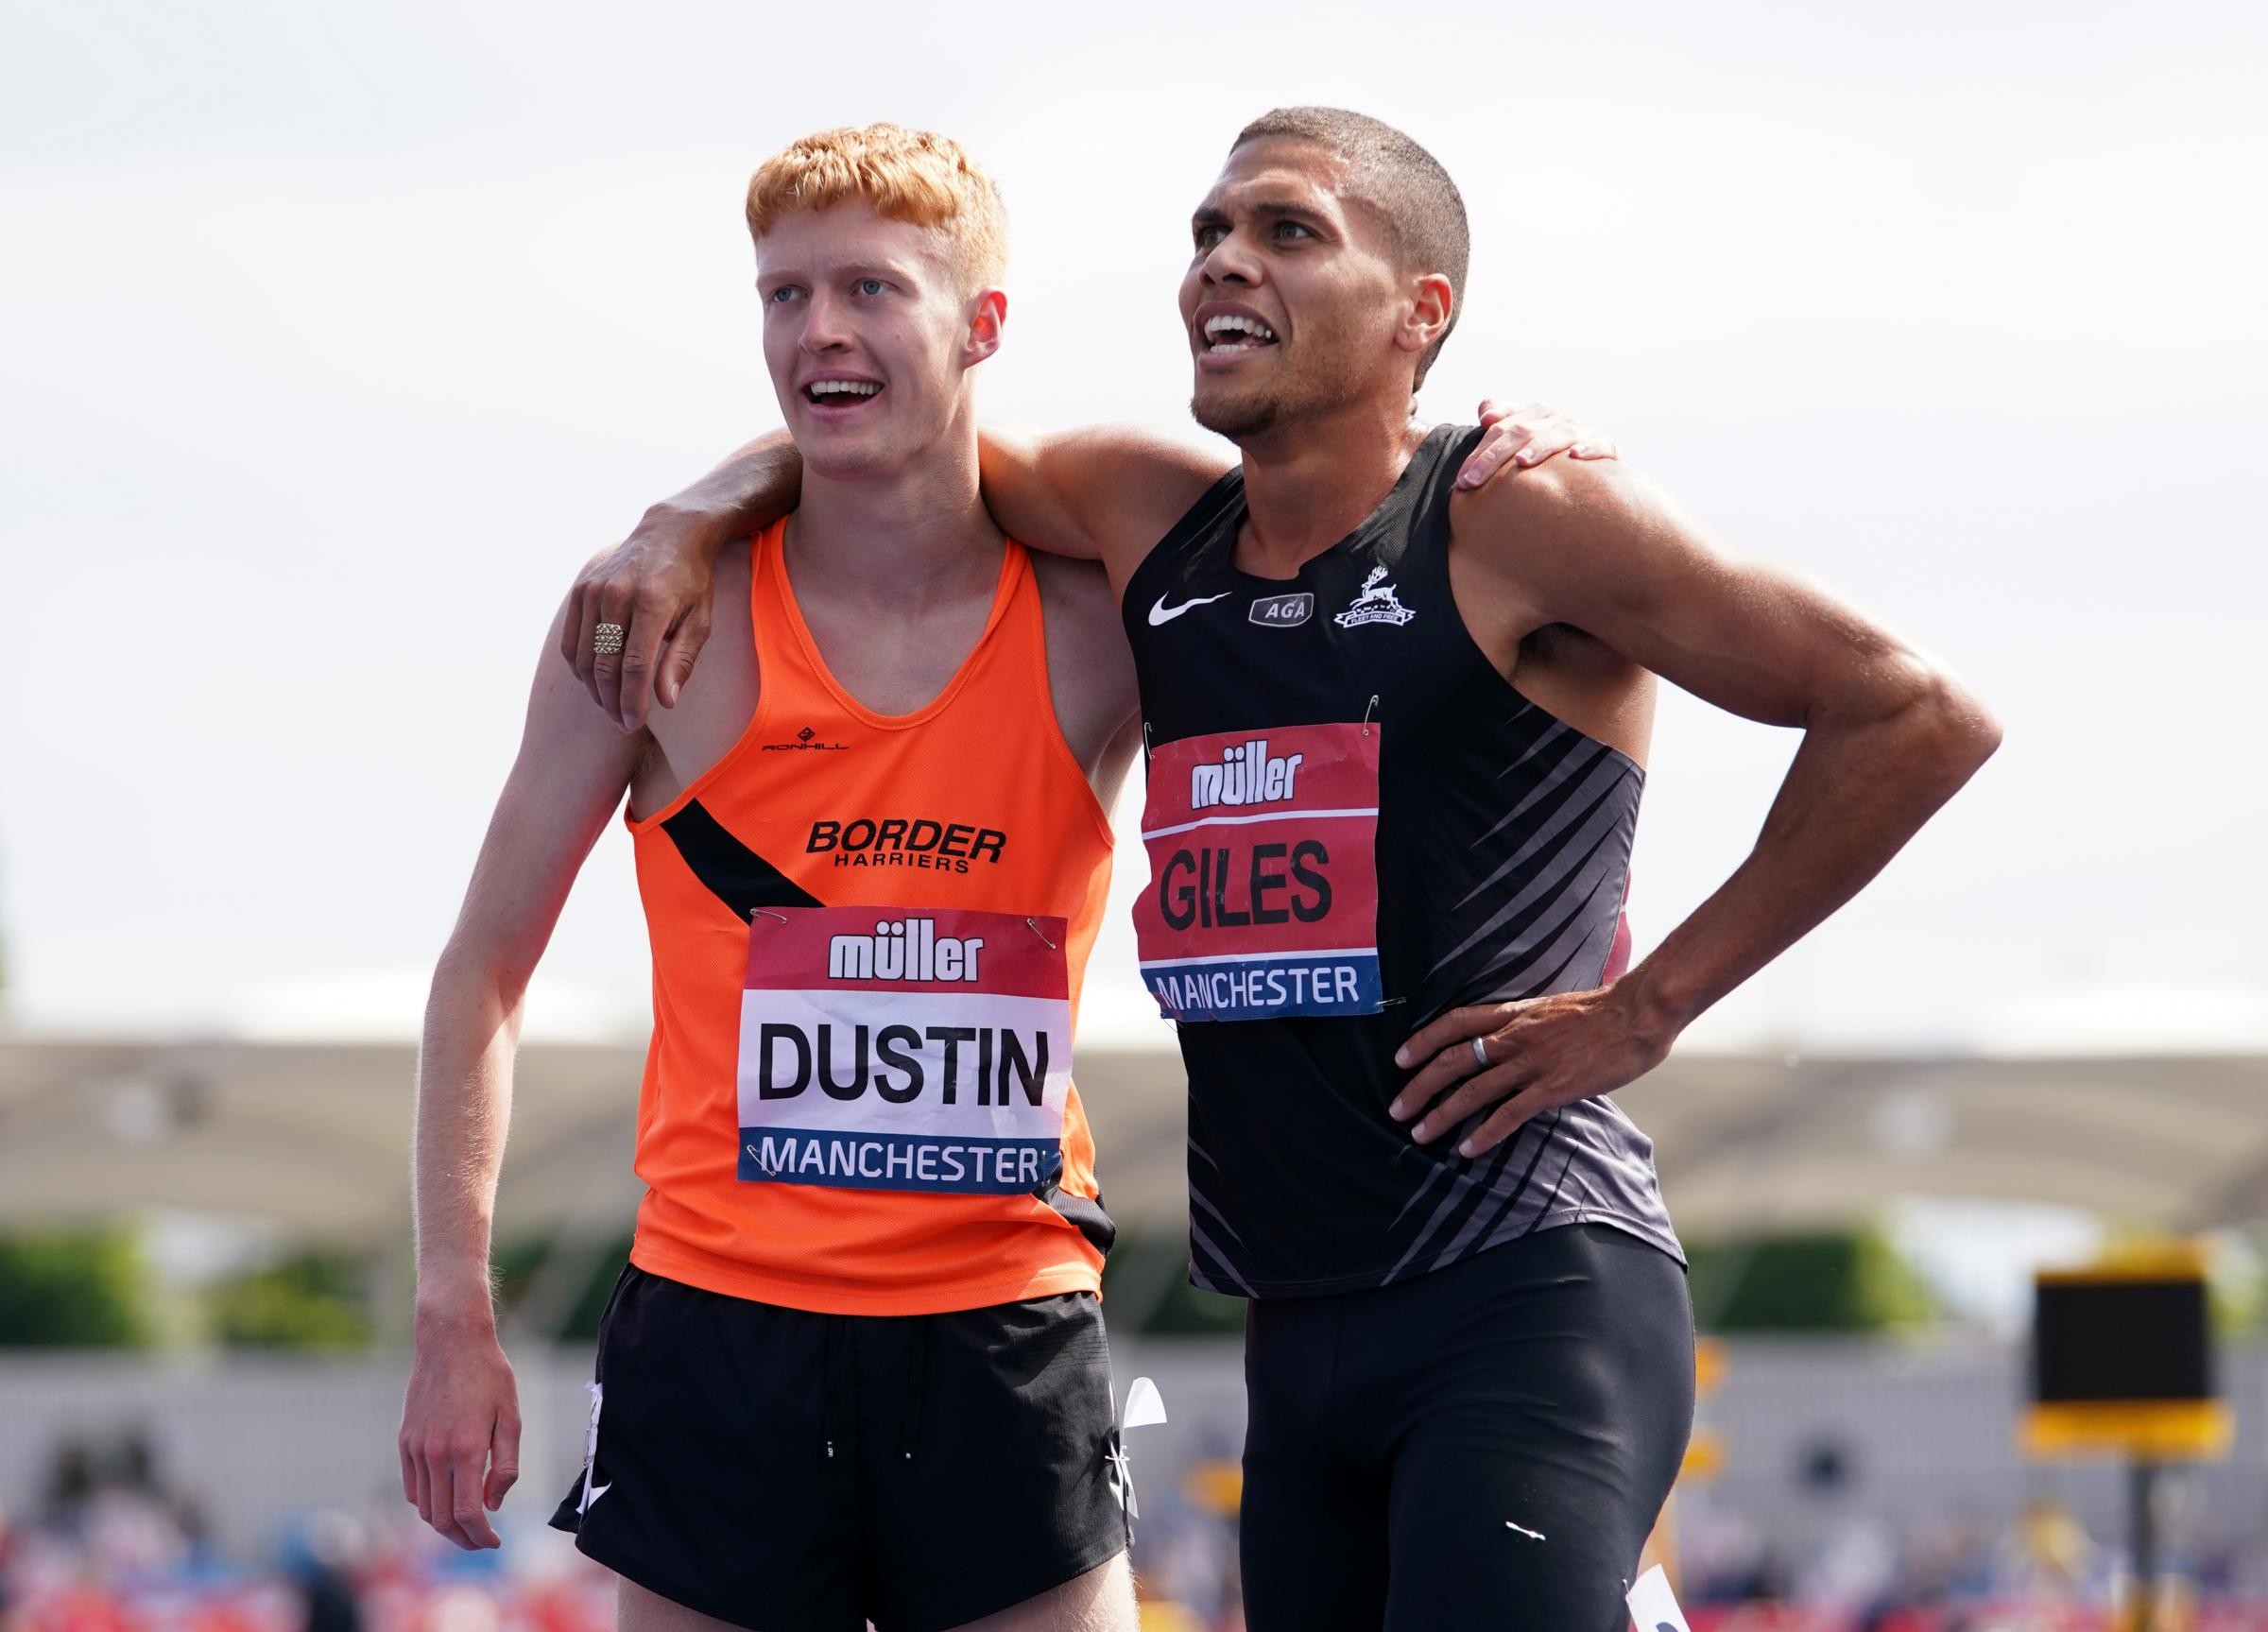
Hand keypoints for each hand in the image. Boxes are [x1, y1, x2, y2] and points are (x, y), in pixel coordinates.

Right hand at [399, 1310, 520, 1549]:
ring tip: (467, 1526)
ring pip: (424, 1507)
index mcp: (465, 1449)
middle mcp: (435, 1454)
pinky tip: (446, 1501)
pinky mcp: (404, 1441)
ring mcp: (415, 1448)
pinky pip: (411, 1487)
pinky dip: (427, 1504)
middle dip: (463, 1539)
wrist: (451, 1341)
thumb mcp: (511, 1417)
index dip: (481, 1535)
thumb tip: (493, 1504)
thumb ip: (504, 1465)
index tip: (496, 1541)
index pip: (468, 1513)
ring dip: (444, 1525)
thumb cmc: (489, 1376)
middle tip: (482, 1542)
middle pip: (441, 1519)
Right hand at [560, 502, 722, 732]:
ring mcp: (594, 590)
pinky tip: (596, 683)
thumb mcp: (700, 620)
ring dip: (595, 689)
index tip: (635, 722)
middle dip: (613, 701)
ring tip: (612, 707)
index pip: (635, 664)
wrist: (668, 534)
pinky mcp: (581, 590)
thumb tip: (665, 701)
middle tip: (624, 723)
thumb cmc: (691, 582)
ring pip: (585, 656)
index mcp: (652, 602)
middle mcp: (618, 594)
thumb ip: (682, 661)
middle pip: (606, 664)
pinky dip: (581, 668)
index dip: (633, 699)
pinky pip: (573, 641)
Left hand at [1388, 985, 1667, 1157]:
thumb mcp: (1552, 1009)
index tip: (1400, 1059)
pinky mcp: (1552, 1087)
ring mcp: (1532, 1061)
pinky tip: (1468, 1150)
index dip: (1423, 1040)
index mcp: (1514, 1012)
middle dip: (1419, 1086)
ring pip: (1473, 1090)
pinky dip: (1484, 1133)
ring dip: (1442, 1114)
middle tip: (1398, 1109)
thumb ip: (1526, 1025)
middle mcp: (1515, 1035)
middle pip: (1453, 1060)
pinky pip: (1509, 1113)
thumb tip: (1508, 1043)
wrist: (1638, 1014)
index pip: (1455, 1021)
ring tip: (1420, 1134)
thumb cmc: (1602, 1013)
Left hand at [1454, 399, 1619, 490]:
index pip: (1501, 428)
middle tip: (1473, 482)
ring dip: (1539, 447)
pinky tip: (1575, 456)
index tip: (1463, 479)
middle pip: (1522, 431)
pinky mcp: (1606, 447)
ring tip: (1521, 461)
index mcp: (1535, 414)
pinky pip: (1600, 445)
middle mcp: (1558, 418)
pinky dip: (1589, 449)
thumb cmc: (1550, 457)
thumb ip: (1502, 422)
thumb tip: (1485, 415)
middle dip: (1494, 456)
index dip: (1480, 452)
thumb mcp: (1524, 439)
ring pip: (1557, 434)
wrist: (1596, 474)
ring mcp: (1582, 432)